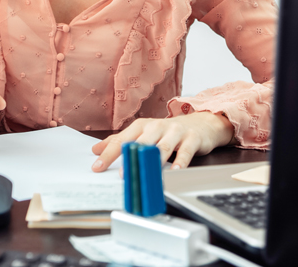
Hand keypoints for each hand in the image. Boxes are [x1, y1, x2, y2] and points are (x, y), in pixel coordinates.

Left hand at [89, 112, 234, 171]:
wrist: (200, 123)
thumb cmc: (168, 131)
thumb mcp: (143, 133)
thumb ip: (120, 141)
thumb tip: (96, 149)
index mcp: (142, 126)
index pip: (122, 139)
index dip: (109, 153)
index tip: (97, 166)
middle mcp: (157, 127)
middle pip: (140, 142)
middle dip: (129, 157)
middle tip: (121, 173)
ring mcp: (175, 132)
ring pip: (162, 146)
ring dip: (153, 160)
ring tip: (146, 172)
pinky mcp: (191, 139)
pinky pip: (185, 151)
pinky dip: (180, 162)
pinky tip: (175, 172)